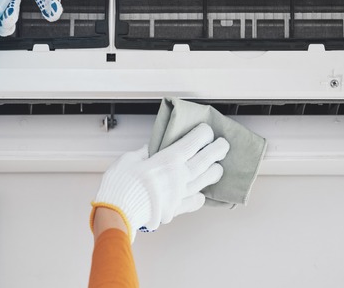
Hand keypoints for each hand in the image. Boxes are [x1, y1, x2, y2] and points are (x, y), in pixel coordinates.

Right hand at [92, 123, 228, 241]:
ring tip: (218, 168)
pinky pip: (192, 202)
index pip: (192, 144)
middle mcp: (178, 177)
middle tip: (224, 145)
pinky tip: (200, 195)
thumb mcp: (128, 159)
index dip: (202, 135)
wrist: (119, 213)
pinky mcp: (174, 209)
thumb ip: (143, 153)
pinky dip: (198, 198)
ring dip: (213, 173)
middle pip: (203, 161)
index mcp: (168, 161)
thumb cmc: (121, 185)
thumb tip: (150, 149)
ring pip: (203, 181)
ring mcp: (179, 195)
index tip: (207, 131)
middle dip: (216, 151)